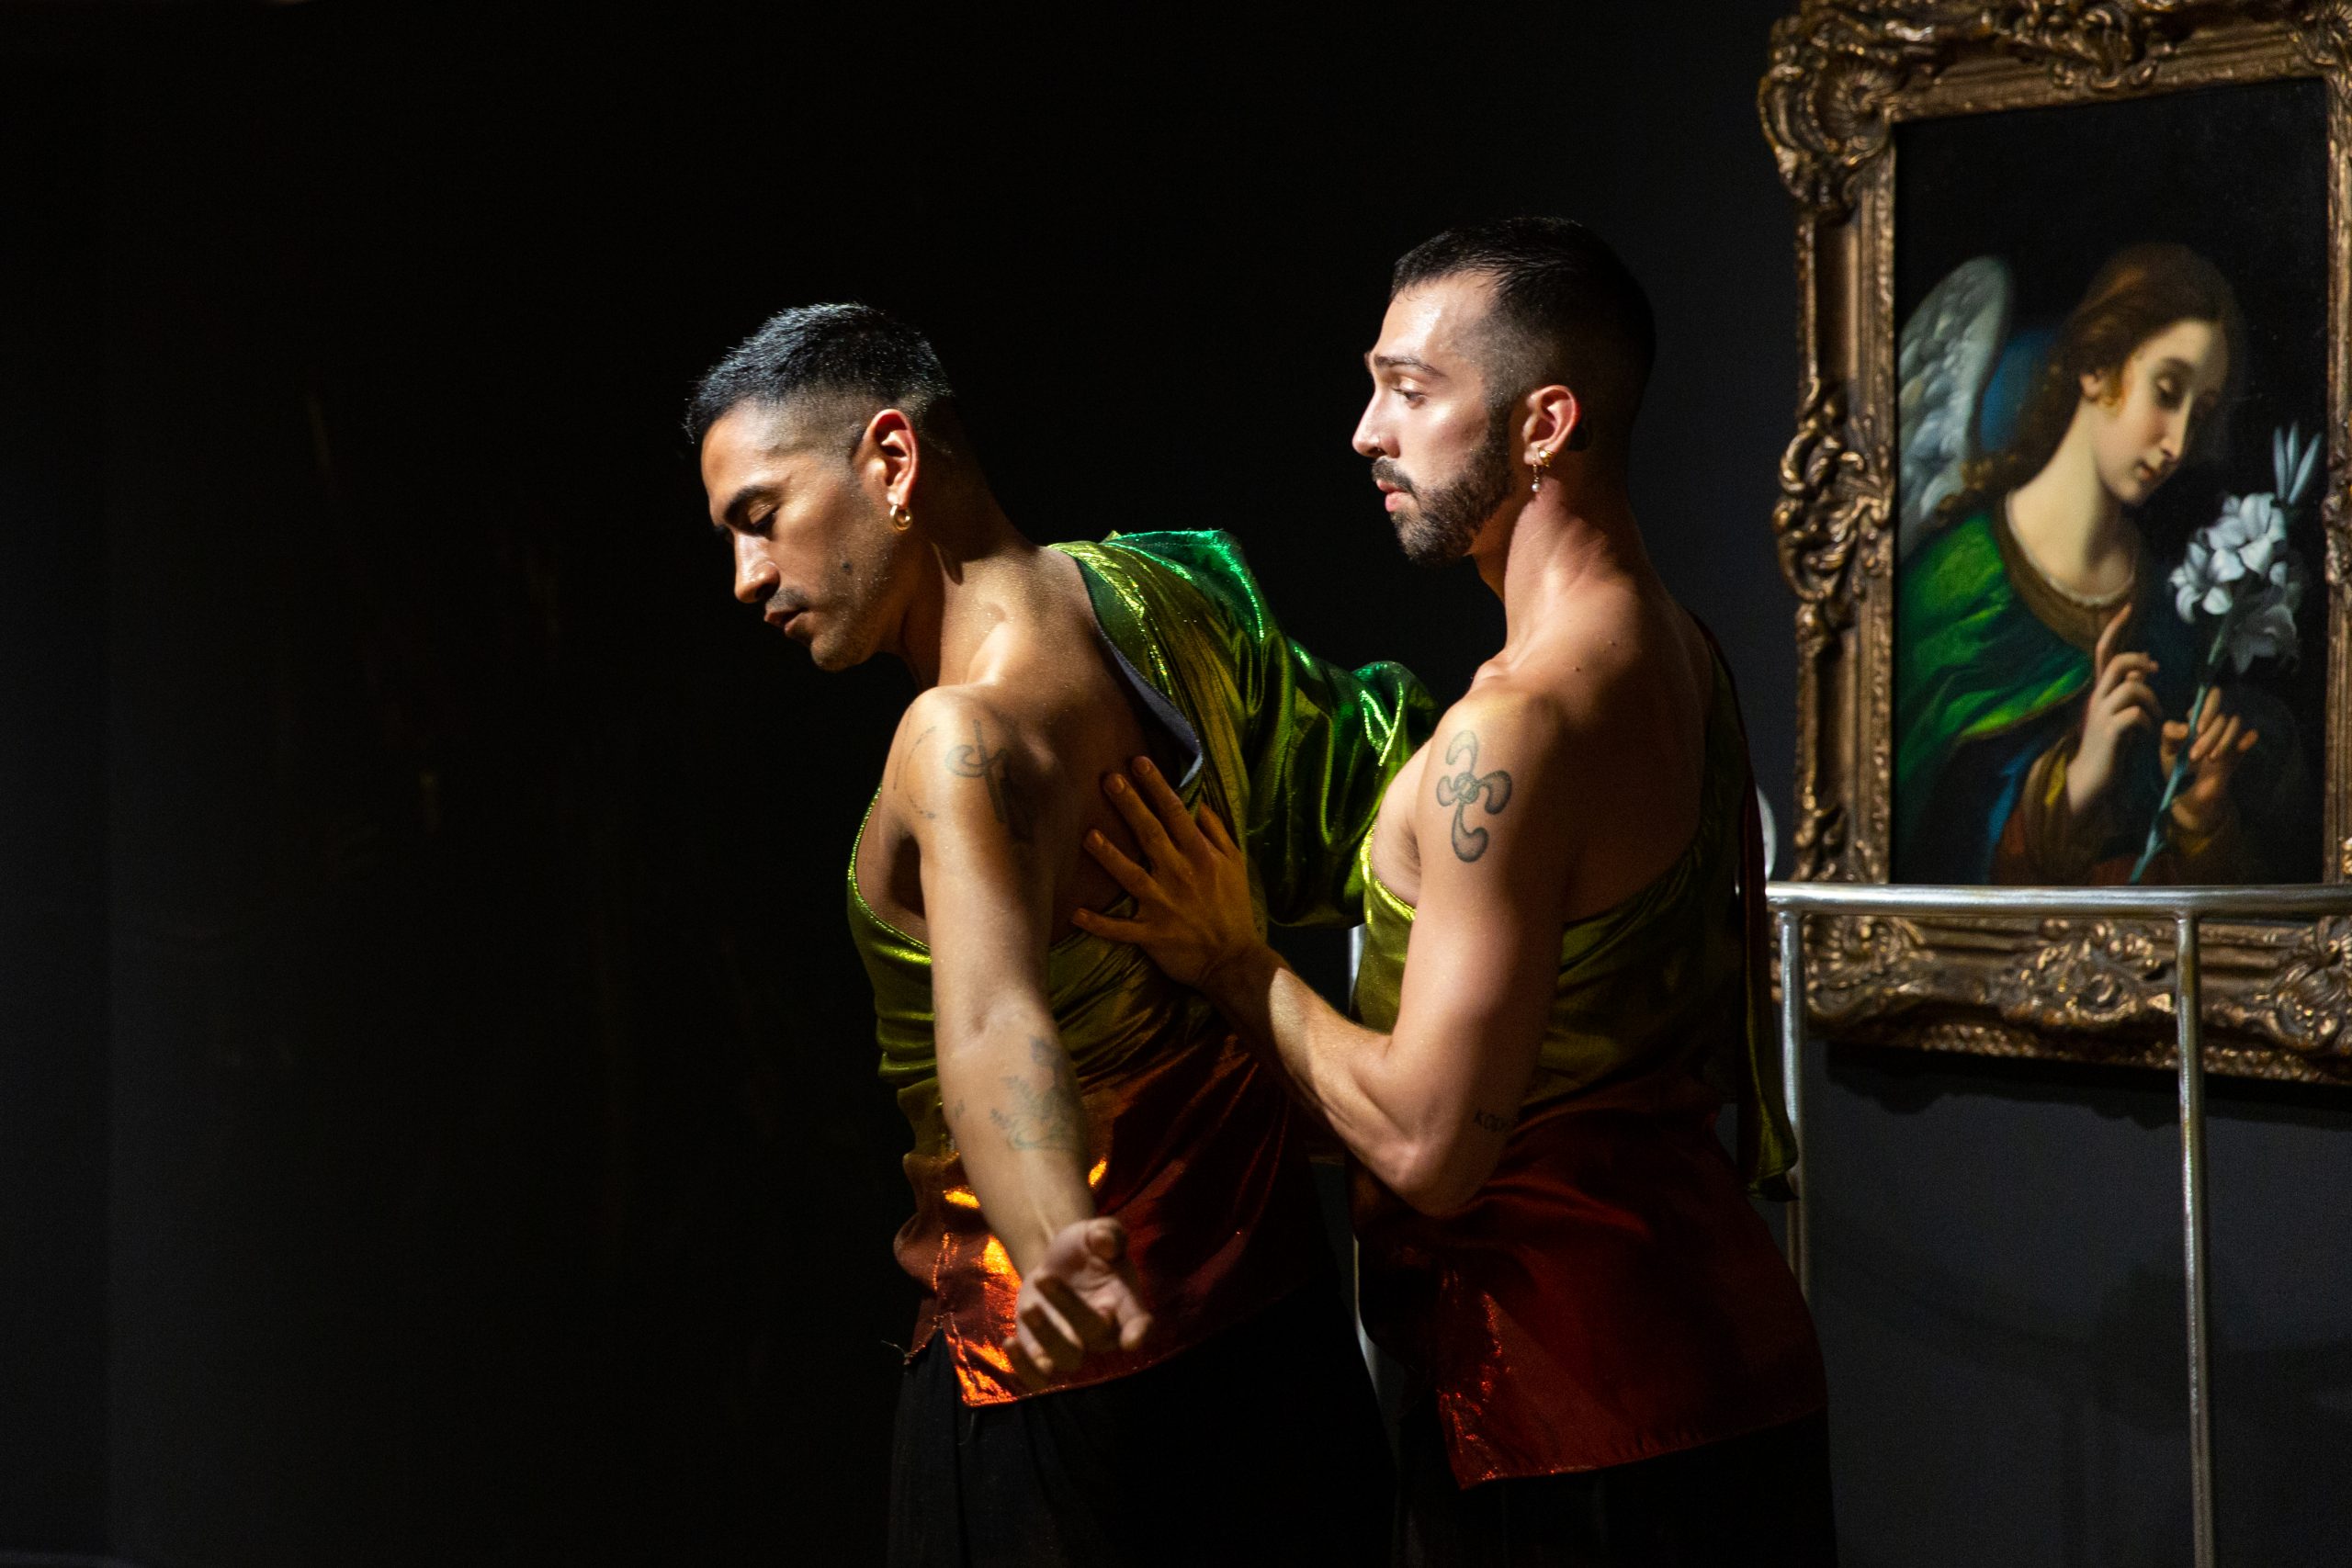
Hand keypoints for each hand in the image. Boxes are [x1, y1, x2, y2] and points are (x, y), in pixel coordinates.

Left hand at [1006, 1215, 1151, 1388]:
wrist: (1056, 1264)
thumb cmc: (1085, 1249)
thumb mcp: (1095, 1231)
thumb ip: (1107, 1232)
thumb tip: (1106, 1241)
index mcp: (1123, 1302)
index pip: (1139, 1321)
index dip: (1138, 1332)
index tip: (1132, 1340)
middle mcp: (1102, 1331)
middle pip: (1094, 1333)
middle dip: (1069, 1307)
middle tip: (1045, 1277)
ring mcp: (1073, 1346)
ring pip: (1067, 1360)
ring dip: (1047, 1337)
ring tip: (1029, 1308)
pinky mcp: (1043, 1355)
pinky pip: (1038, 1376)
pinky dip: (1023, 1367)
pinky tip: (1009, 1342)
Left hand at [1071, 757, 1262, 995]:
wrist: (1234, 961)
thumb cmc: (1234, 909)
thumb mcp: (1236, 865)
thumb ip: (1217, 833)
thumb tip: (1197, 803)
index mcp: (1201, 856)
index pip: (1176, 813)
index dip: (1156, 786)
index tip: (1138, 762)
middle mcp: (1181, 876)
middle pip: (1150, 835)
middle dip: (1130, 806)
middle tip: (1108, 779)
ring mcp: (1164, 906)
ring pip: (1131, 877)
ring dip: (1109, 856)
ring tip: (1088, 835)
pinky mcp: (1152, 935)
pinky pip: (1121, 929)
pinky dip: (1099, 924)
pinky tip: (1075, 914)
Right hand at [2067, 602, 2160, 815]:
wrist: (2089, 780)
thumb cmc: (2108, 748)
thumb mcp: (2118, 714)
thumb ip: (2127, 691)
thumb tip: (2142, 667)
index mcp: (2099, 693)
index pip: (2103, 653)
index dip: (2114, 630)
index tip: (2127, 608)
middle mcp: (2097, 699)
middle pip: (2116, 664)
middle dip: (2139, 662)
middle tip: (2156, 670)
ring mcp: (2102, 716)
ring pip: (2131, 688)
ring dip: (2152, 699)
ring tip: (2156, 717)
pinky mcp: (2111, 733)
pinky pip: (2136, 714)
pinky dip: (2149, 721)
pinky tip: (2148, 733)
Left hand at [2160, 688, 2257, 835]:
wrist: (2191, 791)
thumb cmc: (2177, 765)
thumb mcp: (2167, 750)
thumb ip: (2169, 735)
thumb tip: (2186, 729)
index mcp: (2197, 716)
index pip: (2211, 696)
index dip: (2207, 710)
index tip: (2197, 730)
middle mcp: (2216, 720)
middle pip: (2222, 713)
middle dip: (2209, 736)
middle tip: (2195, 756)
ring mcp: (2230, 732)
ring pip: (2236, 722)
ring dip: (2223, 741)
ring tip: (2210, 760)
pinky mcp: (2241, 746)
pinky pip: (2251, 734)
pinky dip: (2246, 739)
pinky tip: (2240, 748)